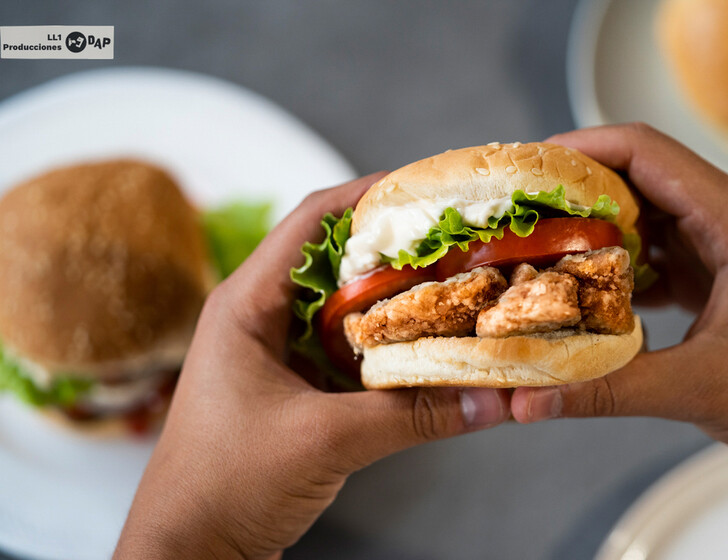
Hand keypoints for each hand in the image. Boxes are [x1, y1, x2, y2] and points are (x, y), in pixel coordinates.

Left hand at [114, 174, 509, 559]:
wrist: (190, 551)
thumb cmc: (225, 487)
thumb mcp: (325, 441)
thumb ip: (410, 416)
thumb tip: (490, 398)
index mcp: (246, 304)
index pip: (311, 221)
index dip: (368, 195)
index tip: (427, 187)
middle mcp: (258, 316)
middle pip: (332, 257)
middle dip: (393, 245)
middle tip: (454, 238)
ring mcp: (274, 352)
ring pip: (342, 304)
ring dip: (391, 296)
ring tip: (449, 283)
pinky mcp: (291, 386)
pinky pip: (344, 347)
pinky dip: (384, 342)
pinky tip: (422, 345)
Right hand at [512, 124, 727, 475]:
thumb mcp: (700, 387)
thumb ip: (608, 390)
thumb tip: (528, 399)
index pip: (644, 151)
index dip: (579, 148)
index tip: (526, 169)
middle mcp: (725, 215)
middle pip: (634, 175)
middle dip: (570, 190)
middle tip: (515, 213)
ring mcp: (720, 241)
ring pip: (640, 212)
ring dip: (588, 227)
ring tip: (533, 246)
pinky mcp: (712, 270)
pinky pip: (651, 249)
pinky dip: (612, 262)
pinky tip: (578, 288)